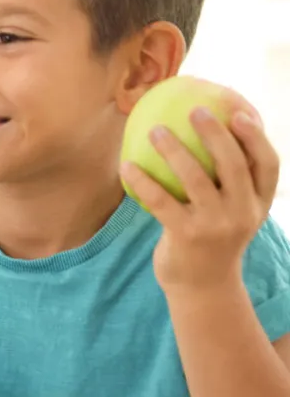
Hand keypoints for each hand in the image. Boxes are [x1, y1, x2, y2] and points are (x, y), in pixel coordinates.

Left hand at [121, 103, 279, 292]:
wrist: (202, 286)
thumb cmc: (213, 238)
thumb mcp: (232, 213)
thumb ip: (229, 183)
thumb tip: (208, 134)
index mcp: (258, 204)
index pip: (268, 166)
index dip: (257, 138)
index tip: (240, 113)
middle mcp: (242, 213)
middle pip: (234, 165)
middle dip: (216, 134)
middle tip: (195, 110)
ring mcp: (215, 225)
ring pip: (195, 179)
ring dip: (174, 150)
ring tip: (155, 130)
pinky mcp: (186, 235)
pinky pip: (160, 201)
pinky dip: (142, 180)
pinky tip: (127, 164)